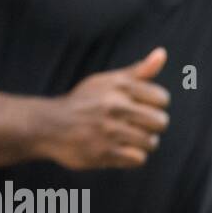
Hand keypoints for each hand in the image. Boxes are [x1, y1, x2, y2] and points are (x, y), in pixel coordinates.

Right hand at [33, 47, 170, 169]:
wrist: (49, 125)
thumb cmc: (83, 101)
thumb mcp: (108, 81)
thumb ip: (138, 70)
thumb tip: (162, 53)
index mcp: (118, 86)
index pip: (162, 99)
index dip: (153, 105)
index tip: (138, 107)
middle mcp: (114, 106)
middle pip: (160, 122)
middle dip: (150, 126)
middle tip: (133, 126)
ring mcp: (109, 130)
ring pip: (151, 142)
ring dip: (141, 143)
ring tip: (125, 138)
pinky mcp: (104, 152)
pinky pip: (138, 158)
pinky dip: (131, 157)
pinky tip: (118, 150)